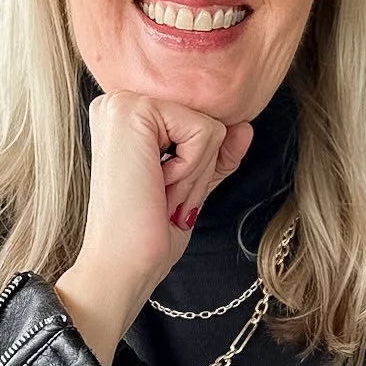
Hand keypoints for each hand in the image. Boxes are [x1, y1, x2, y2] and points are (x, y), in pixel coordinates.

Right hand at [55, 91, 253, 365]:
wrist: (121, 264)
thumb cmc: (147, 232)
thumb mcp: (189, 186)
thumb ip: (213, 155)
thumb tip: (244, 127)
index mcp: (127, 118)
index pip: (199, 125)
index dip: (196, 166)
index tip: (161, 191)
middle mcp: (121, 101)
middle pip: (207, 122)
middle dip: (197, 169)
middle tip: (159, 194)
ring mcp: (124, 103)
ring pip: (209, 127)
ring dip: (194, 173)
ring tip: (157, 191)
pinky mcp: (135, 112)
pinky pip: (205, 133)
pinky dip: (192, 170)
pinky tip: (157, 185)